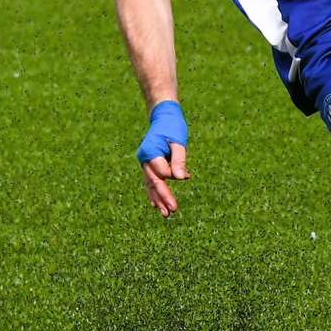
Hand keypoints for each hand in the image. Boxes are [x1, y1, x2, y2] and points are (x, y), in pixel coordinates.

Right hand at [136, 100, 190, 217]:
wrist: (163, 116)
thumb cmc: (172, 127)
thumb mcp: (178, 141)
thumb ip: (179, 160)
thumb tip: (180, 179)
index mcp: (150, 152)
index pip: (161, 171)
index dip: (171, 176)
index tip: (185, 176)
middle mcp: (145, 159)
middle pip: (153, 182)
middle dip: (162, 198)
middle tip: (171, 212)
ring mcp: (146, 163)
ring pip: (151, 185)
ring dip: (158, 199)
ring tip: (166, 214)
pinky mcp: (150, 165)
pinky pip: (151, 181)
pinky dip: (155, 193)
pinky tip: (158, 204)